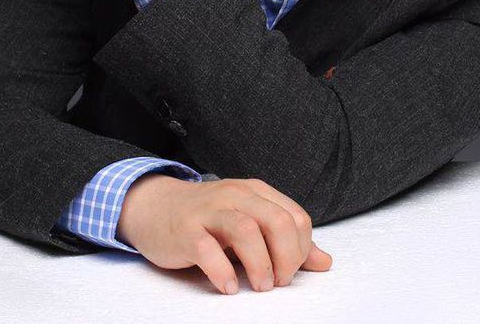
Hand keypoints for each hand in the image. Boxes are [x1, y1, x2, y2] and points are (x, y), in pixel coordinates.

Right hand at [117, 173, 332, 294]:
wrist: (155, 207)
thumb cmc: (208, 219)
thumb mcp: (249, 222)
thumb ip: (285, 241)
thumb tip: (324, 261)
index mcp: (255, 193)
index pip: (294, 216)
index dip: (300, 249)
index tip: (290, 271)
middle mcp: (235, 195)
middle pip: (276, 220)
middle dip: (286, 257)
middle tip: (278, 281)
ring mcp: (209, 211)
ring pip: (246, 229)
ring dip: (260, 264)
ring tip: (259, 286)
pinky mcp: (186, 230)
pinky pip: (208, 249)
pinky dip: (223, 272)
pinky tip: (228, 286)